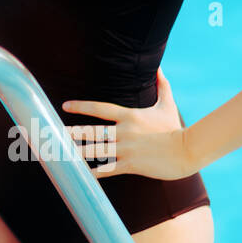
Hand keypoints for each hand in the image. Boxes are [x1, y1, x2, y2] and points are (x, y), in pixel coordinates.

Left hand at [61, 67, 195, 180]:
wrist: (188, 150)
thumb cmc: (175, 128)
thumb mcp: (167, 104)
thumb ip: (161, 85)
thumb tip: (159, 67)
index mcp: (129, 116)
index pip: (100, 108)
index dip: (81, 106)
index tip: (65, 106)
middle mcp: (124, 131)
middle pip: (93, 131)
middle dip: (73, 133)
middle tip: (53, 133)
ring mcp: (127, 149)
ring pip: (96, 151)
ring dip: (78, 153)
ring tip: (60, 153)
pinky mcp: (131, 164)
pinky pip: (108, 169)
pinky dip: (94, 172)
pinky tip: (81, 175)